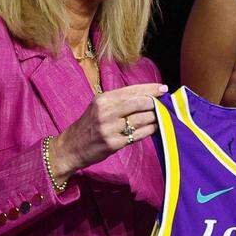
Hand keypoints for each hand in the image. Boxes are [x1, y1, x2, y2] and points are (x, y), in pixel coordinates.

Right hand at [50, 83, 167, 176]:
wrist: (71, 147)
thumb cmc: (90, 124)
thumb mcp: (99, 106)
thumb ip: (120, 101)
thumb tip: (147, 95)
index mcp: (103, 99)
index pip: (132, 90)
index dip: (150, 88)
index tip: (163, 88)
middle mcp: (106, 111)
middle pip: (139, 103)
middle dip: (155, 103)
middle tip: (164, 104)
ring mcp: (109, 128)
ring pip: (141, 119)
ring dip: (155, 117)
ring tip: (161, 116)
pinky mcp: (113, 143)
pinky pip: (138, 135)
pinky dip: (149, 130)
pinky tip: (154, 128)